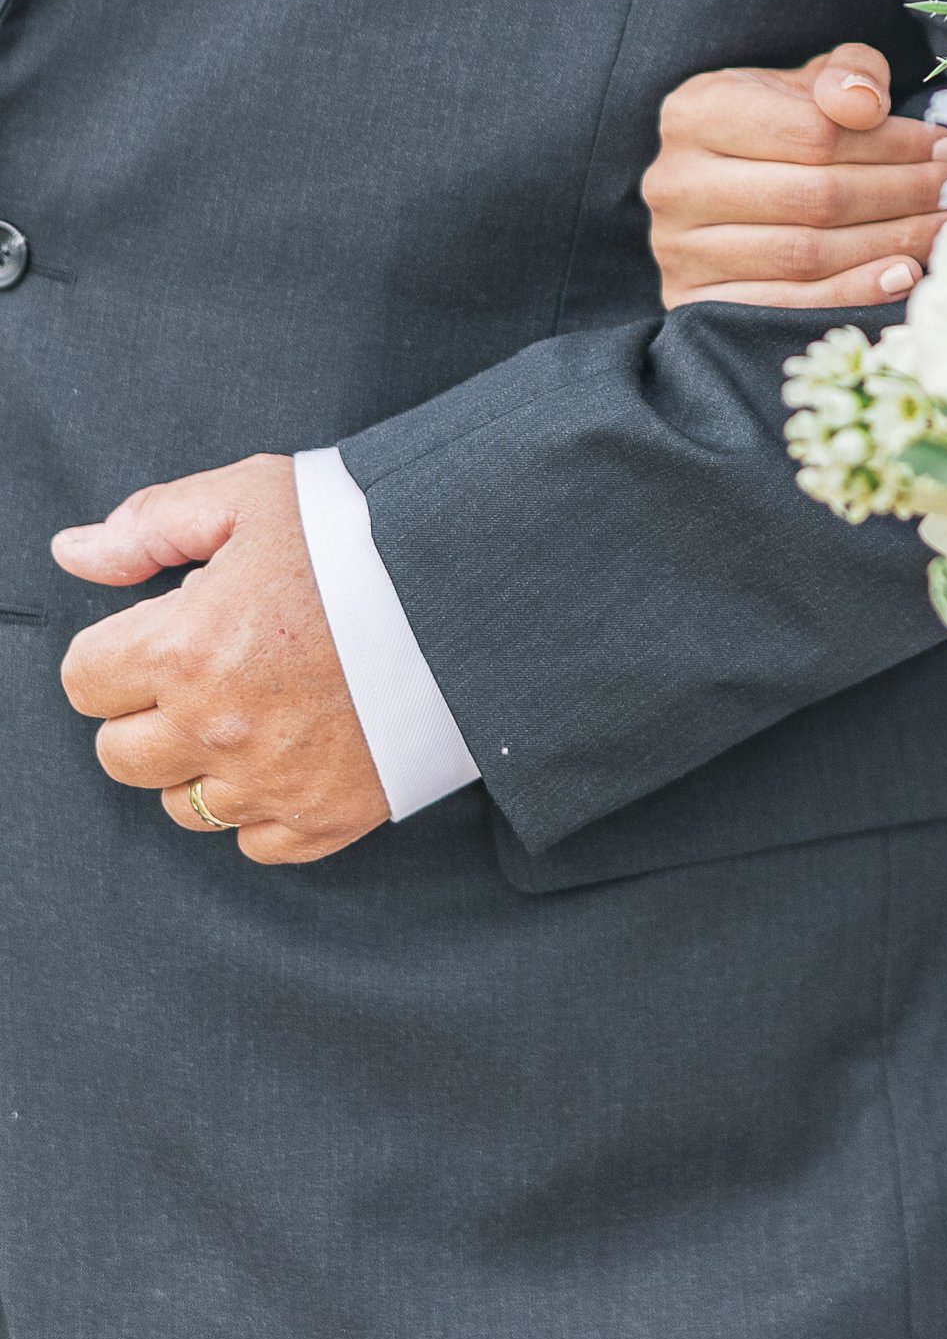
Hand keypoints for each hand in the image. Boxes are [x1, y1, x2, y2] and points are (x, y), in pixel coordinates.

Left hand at [52, 455, 388, 863]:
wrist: (480, 585)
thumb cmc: (363, 532)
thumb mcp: (253, 496)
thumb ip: (152, 524)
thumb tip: (73, 552)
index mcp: (187, 648)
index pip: (85, 680)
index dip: (117, 650)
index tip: (166, 630)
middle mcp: (218, 728)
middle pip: (120, 754)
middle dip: (149, 710)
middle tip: (210, 667)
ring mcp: (273, 780)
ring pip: (181, 806)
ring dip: (202, 763)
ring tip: (259, 705)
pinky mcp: (330, 816)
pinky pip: (256, 842)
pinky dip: (264, 806)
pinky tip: (296, 749)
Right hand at [643, 42, 946, 309]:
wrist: (715, 188)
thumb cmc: (771, 127)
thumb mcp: (805, 83)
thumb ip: (846, 73)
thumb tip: (867, 102)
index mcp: (697, 112)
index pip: (813, 132)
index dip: (890, 143)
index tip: (943, 148)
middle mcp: (677, 181)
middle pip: (815, 196)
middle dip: (901, 194)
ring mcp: (680, 249)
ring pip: (806, 254)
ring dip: (889, 243)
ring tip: (942, 228)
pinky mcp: (693, 303)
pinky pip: (786, 305)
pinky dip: (851, 293)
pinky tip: (903, 275)